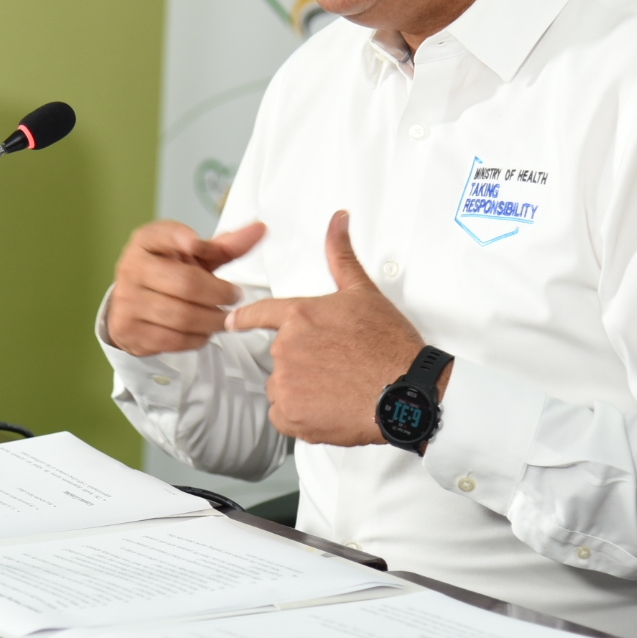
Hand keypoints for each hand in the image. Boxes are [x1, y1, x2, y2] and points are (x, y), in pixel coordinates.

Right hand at [107, 219, 266, 356]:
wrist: (131, 304)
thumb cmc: (168, 273)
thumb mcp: (194, 256)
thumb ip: (225, 245)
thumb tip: (260, 229)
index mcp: (145, 242)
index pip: (162, 235)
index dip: (180, 238)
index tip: (198, 245)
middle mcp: (131, 268)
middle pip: (186, 283)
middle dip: (219, 293)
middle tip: (234, 297)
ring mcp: (127, 301)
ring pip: (182, 316)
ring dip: (212, 320)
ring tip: (223, 318)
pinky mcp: (129, 330)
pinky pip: (173, 339)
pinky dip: (197, 338)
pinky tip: (203, 331)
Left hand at [226, 210, 437, 445]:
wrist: (405, 392)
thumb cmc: (388, 344)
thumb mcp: (364, 293)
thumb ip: (341, 256)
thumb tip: (338, 220)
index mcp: (299, 315)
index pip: (260, 313)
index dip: (244, 318)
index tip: (231, 322)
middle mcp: (286, 347)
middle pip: (281, 356)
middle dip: (303, 362)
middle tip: (338, 367)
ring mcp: (286, 382)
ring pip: (282, 387)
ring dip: (301, 391)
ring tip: (337, 389)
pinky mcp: (291, 414)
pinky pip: (284, 417)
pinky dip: (301, 417)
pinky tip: (329, 410)